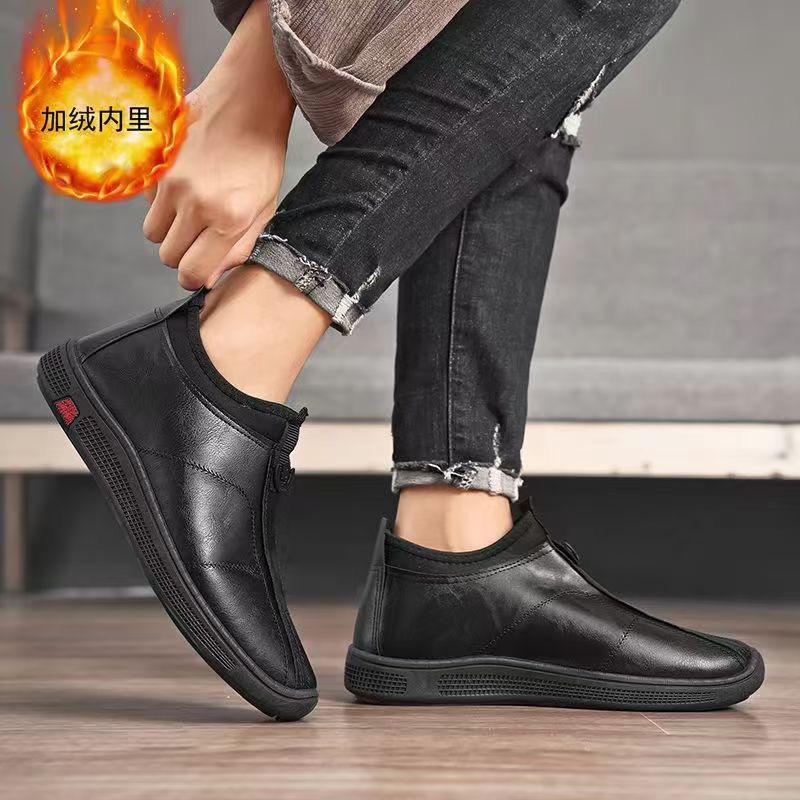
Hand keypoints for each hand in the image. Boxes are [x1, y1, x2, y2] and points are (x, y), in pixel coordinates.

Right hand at [142, 1, 294, 289]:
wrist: (248, 100)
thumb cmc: (262, 156)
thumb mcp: (264, 209)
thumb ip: (238, 249)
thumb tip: (210, 278)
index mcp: (229, 219)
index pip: (192, 273)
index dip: (194, 278)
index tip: (198, 271)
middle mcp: (196, 203)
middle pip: (168, 256)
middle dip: (182, 253)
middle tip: (199, 237)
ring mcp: (172, 181)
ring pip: (153, 232)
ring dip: (170, 229)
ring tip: (192, 209)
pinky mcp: (155, 163)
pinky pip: (147, 202)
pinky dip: (162, 200)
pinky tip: (185, 182)